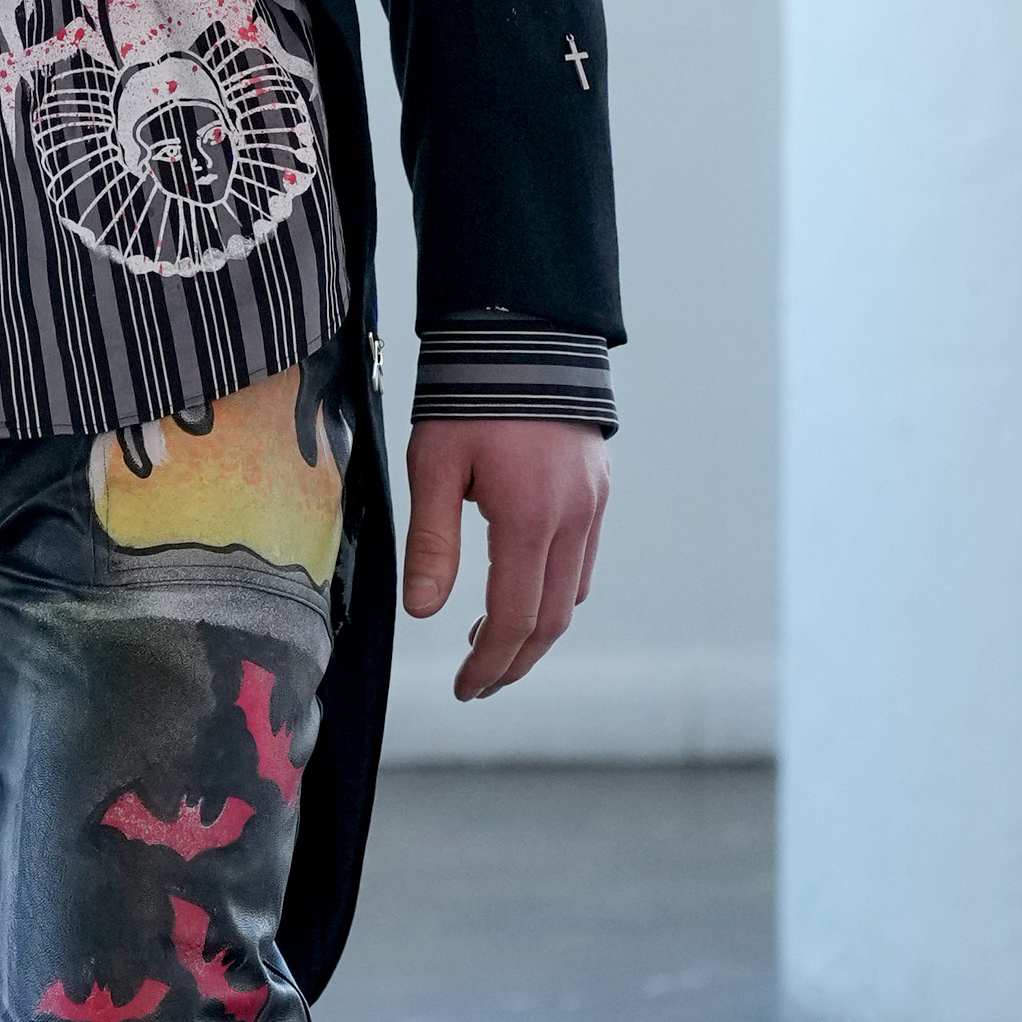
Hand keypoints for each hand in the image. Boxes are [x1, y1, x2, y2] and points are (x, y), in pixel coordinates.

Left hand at [400, 414, 608, 701]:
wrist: (525, 331)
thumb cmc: (470, 395)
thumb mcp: (434, 465)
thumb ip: (432, 541)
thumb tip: (423, 612)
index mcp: (528, 518)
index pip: (515, 618)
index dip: (490, 664)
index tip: (466, 689)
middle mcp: (572, 519)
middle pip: (552, 620)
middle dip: (516, 661)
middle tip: (479, 684)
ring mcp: (592, 505)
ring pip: (573, 594)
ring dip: (537, 631)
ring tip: (493, 644)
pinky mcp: (598, 490)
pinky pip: (583, 561)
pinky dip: (555, 593)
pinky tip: (522, 592)